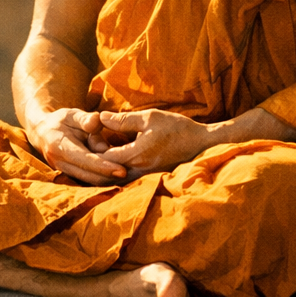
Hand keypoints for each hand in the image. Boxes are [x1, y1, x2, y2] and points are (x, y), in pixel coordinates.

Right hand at [27, 108, 129, 184]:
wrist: (43, 133)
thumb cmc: (61, 121)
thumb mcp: (72, 114)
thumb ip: (85, 118)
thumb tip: (97, 122)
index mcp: (59, 146)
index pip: (85, 160)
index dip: (104, 167)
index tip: (122, 170)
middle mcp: (59, 163)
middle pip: (88, 176)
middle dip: (109, 177)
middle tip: (131, 174)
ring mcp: (63, 172)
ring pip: (89, 182)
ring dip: (107, 180)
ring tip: (128, 175)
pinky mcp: (69, 176)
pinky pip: (88, 181)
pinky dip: (102, 179)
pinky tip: (118, 176)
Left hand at [97, 109, 214, 179]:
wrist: (201, 144)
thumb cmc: (177, 128)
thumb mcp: (150, 117)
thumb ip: (123, 120)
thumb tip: (101, 117)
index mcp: (136, 155)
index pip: (102, 157)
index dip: (94, 145)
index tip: (94, 133)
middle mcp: (138, 171)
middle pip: (106, 172)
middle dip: (97, 158)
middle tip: (95, 142)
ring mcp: (144, 178)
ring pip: (115, 178)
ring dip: (106, 166)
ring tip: (103, 149)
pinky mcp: (149, 179)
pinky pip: (126, 178)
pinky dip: (117, 170)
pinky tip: (117, 156)